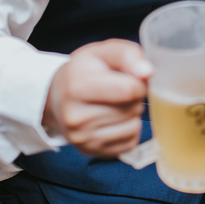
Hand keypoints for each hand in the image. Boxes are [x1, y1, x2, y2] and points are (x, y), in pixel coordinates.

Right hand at [42, 40, 152, 157]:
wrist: (56, 96)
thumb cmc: (84, 71)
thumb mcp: (103, 52)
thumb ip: (128, 55)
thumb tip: (148, 72)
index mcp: (77, 86)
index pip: (128, 89)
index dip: (139, 82)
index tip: (131, 78)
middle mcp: (76, 116)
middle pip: (132, 108)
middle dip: (134, 98)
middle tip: (117, 90)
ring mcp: (82, 138)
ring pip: (133, 127)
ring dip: (132, 114)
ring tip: (114, 104)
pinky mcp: (91, 151)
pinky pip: (130, 142)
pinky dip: (128, 130)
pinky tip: (113, 119)